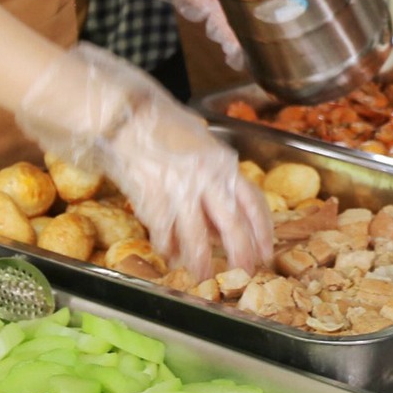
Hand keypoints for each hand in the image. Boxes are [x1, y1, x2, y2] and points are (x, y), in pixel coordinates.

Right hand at [18, 44, 272, 281]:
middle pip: (232, 225)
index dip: (262, 230)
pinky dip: (166, 246)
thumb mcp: (200, 145)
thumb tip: (221, 212)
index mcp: (224, 163)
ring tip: (203, 277)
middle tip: (245, 274)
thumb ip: (214, 175)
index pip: (253, 202)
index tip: (266, 250)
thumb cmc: (162, 125)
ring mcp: (181, 190)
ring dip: (200, 261)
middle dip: (241, 254)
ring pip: (197, 237)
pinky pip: (164, 231)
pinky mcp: (153, 198)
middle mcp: (208, 178)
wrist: (126, 115)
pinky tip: (168, 254)